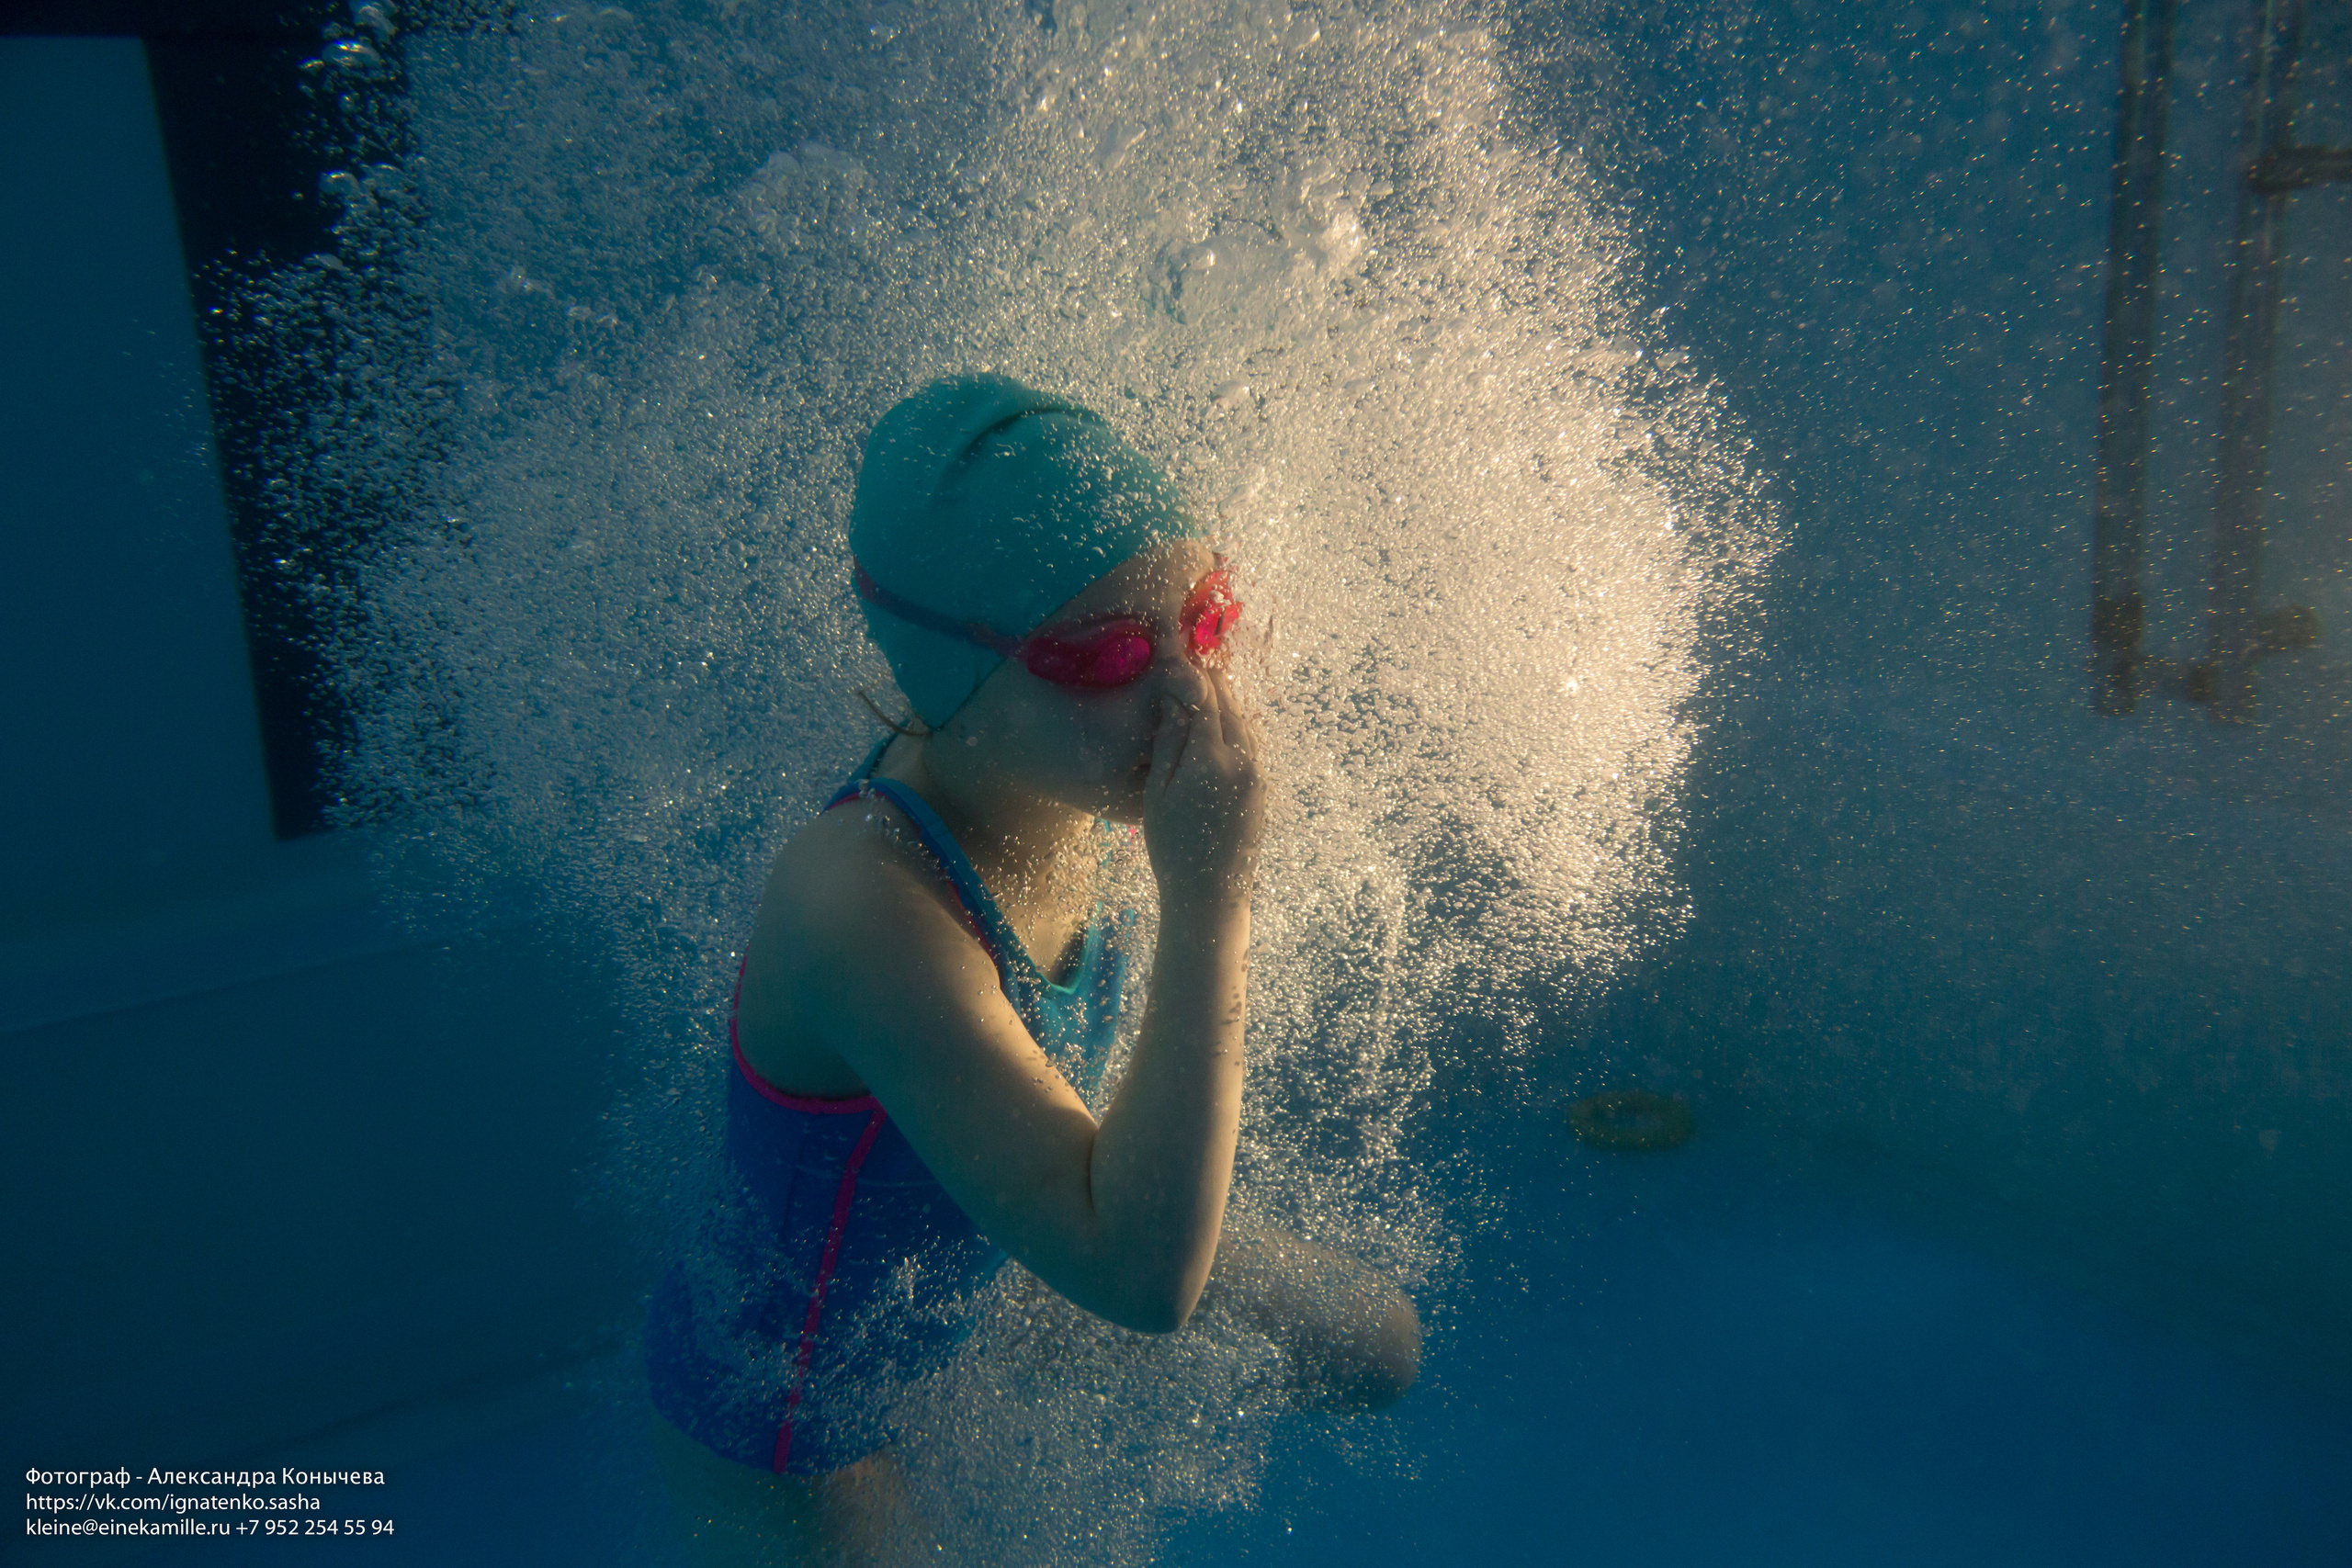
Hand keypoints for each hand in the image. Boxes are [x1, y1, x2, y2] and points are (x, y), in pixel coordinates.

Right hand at [1141, 664, 1263, 910]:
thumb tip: (1177, 702)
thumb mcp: (1158, 793)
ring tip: (1208, 683)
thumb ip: (1170, 743)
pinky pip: (1248, 745)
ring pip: (1243, 725)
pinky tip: (1220, 725)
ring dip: (1226, 702)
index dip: (1192, 672)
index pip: (1206, 699)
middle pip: (1230, 707)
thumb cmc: (1173, 847)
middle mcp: (1243, 762)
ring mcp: (1256, 776)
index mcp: (1213, 759)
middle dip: (1213, 681)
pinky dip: (1234, 726)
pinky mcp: (1261, 790)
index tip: (1179, 650)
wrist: (1211, 894)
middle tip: (1196, 657)